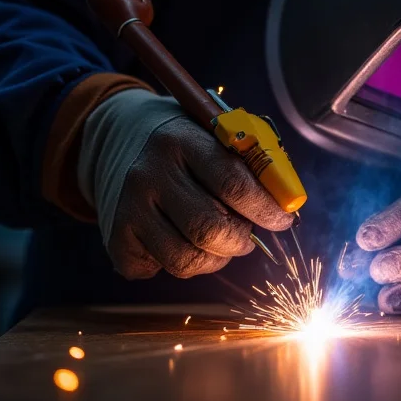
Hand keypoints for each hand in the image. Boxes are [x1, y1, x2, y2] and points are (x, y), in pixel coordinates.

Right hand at [78, 89, 295, 279]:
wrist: (117, 133)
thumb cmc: (185, 139)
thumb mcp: (215, 131)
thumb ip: (250, 162)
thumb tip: (285, 204)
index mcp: (182, 140)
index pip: (233, 184)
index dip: (266, 209)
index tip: (283, 219)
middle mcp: (150, 173)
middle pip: (209, 229)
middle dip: (241, 241)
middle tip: (248, 236)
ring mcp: (128, 207)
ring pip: (186, 259)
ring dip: (215, 259)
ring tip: (219, 240)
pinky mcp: (115, 236)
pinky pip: (158, 269)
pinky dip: (180, 262)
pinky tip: (181, 238)